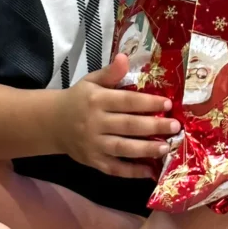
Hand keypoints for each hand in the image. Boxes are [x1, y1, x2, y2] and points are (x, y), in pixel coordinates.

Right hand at [56, 54, 181, 178]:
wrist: (52, 123)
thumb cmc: (78, 99)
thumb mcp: (91, 82)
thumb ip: (110, 73)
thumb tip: (125, 57)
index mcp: (97, 100)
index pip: (126, 101)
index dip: (148, 102)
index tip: (168, 104)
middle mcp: (95, 123)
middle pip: (128, 125)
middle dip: (154, 126)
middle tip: (175, 127)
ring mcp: (93, 144)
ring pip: (123, 148)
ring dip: (146, 149)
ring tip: (166, 148)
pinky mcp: (93, 161)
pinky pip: (114, 168)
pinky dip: (132, 172)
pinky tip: (149, 171)